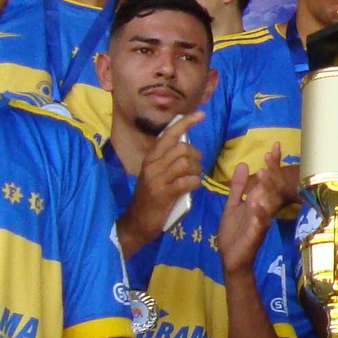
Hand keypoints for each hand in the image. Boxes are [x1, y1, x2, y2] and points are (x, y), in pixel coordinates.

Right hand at [117, 112, 203, 254]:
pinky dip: (195, 184)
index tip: (201, 114)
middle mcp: (152, 165)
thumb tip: (188, 149)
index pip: (169, 134)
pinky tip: (192, 188)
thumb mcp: (156, 175)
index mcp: (151, 158)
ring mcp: (157, 179)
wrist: (136, 222)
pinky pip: (186, 181)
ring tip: (193, 178)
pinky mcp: (163, 193)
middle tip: (196, 167)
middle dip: (196, 156)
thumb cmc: (150, 198)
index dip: (186, 122)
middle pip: (182, 147)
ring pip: (186, 162)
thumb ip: (169, 161)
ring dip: (196, 170)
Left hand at [218, 144, 285, 275]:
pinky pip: (259, 224)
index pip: (267, 178)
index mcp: (257, 201)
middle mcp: (262, 209)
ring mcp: (260, 222)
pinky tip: (256, 204)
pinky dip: (259, 214)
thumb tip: (242, 163)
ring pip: (267, 203)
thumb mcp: (232, 205)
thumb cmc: (234, 233)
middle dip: (272, 171)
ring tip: (263, 173)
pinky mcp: (255, 235)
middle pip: (270, 187)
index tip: (275, 146)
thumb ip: (237, 187)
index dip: (272, 163)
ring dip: (266, 190)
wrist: (232, 260)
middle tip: (271, 154)